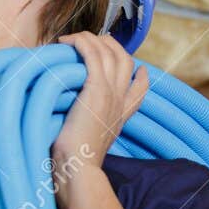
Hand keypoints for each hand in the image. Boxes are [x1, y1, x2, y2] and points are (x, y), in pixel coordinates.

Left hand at [51, 33, 147, 194]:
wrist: (79, 169)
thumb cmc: (76, 163)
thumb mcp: (89, 144)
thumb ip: (88, 130)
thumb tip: (73, 126)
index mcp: (122, 115)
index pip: (140, 89)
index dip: (141, 74)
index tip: (139, 68)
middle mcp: (120, 101)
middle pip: (126, 60)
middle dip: (110, 45)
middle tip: (90, 41)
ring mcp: (111, 94)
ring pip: (110, 52)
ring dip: (90, 39)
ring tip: (72, 39)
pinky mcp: (96, 89)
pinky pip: (92, 55)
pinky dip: (81, 43)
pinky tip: (68, 42)